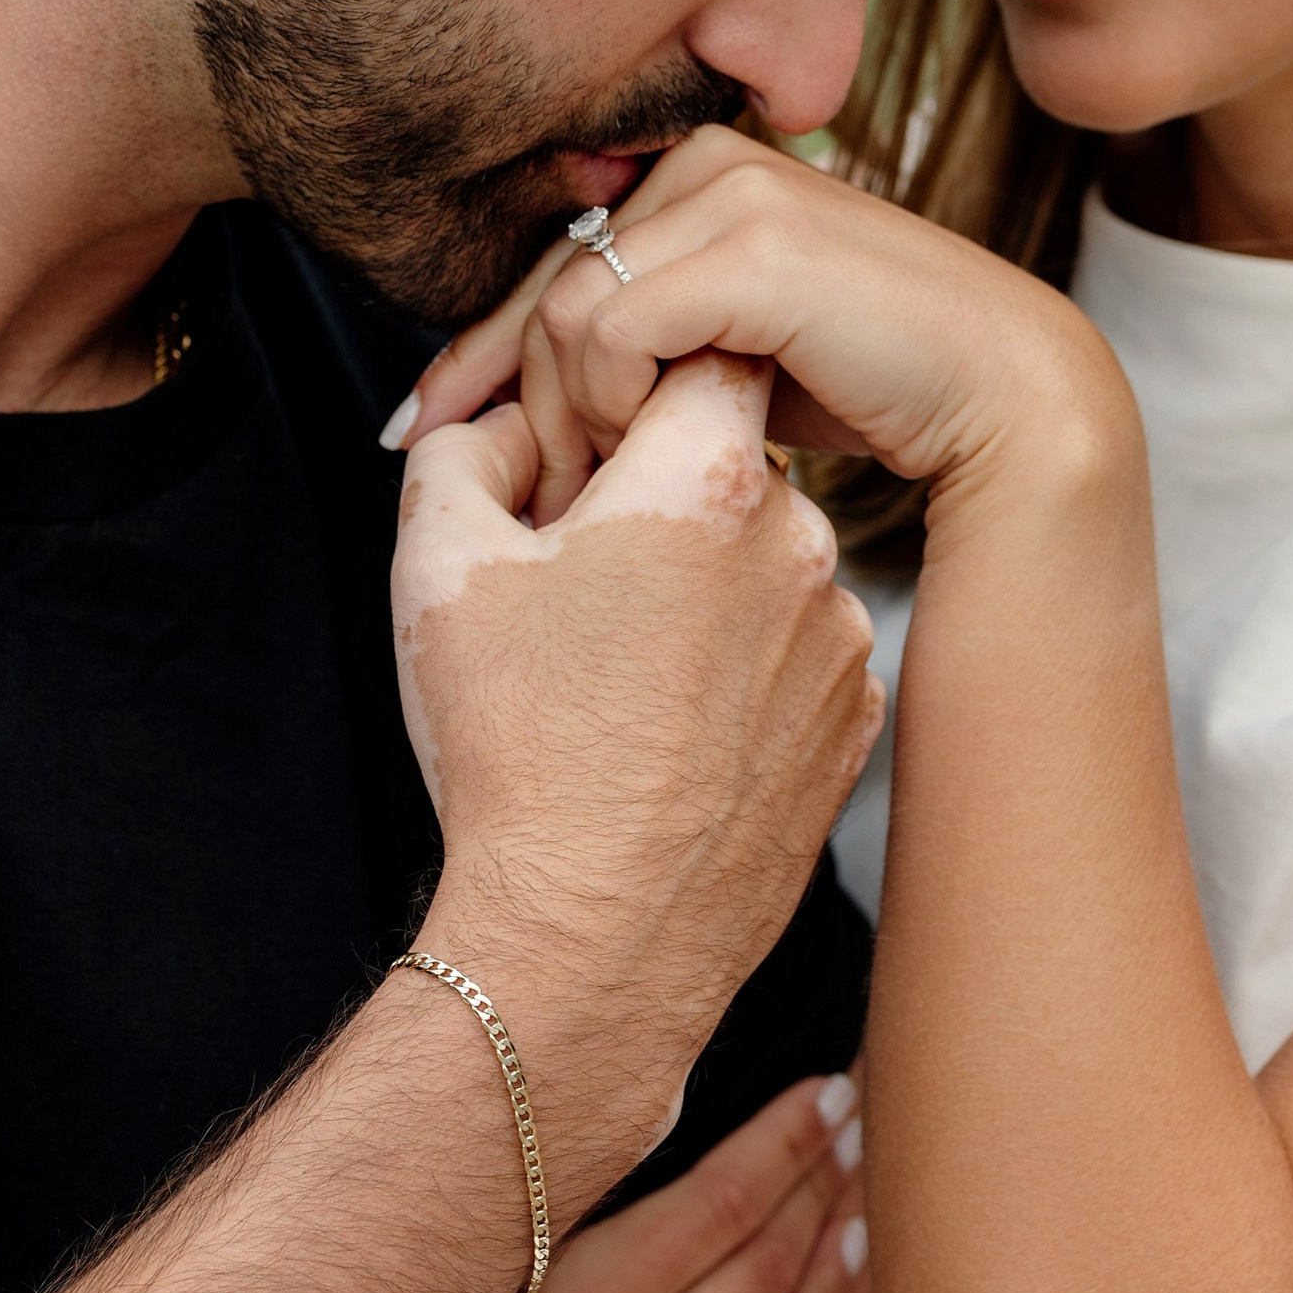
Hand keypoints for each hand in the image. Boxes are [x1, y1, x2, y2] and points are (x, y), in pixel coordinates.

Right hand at [359, 1073, 868, 1292]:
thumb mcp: (499, 1265)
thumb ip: (586, 1201)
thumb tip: (691, 1098)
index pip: (716, 1205)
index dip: (787, 1142)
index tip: (830, 1094)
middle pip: (764, 1274)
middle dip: (823, 1193)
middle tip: (855, 1145)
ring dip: (839, 1291)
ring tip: (855, 1235)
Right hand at [395, 352, 882, 1189]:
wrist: (591, 941)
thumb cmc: (514, 754)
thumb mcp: (437, 566)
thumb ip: (463, 450)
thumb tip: (506, 427)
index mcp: (711, 482)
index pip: (703, 351)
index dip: (631, 386)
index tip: (582, 451)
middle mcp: (803, 547)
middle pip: (731, 460)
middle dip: (655, 494)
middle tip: (574, 574)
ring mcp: (842, 641)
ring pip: (765, 559)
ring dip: (701, 583)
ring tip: (616, 670)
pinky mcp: (855, 724)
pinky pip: (794, 649)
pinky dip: (739, 664)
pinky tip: (665, 725)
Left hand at [397, 126, 1130, 522]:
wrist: (999, 394)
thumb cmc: (872, 387)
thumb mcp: (726, 360)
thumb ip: (646, 344)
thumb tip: (521, 392)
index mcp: (697, 175)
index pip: (553, 263)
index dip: (477, 351)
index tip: (413, 429)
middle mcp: (708, 161)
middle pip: (546, 288)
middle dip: (519, 402)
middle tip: (542, 498)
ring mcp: (735, 192)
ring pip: (570, 311)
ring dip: (574, 416)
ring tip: (611, 488)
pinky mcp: (754, 245)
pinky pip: (615, 327)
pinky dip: (612, 402)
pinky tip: (648, 452)